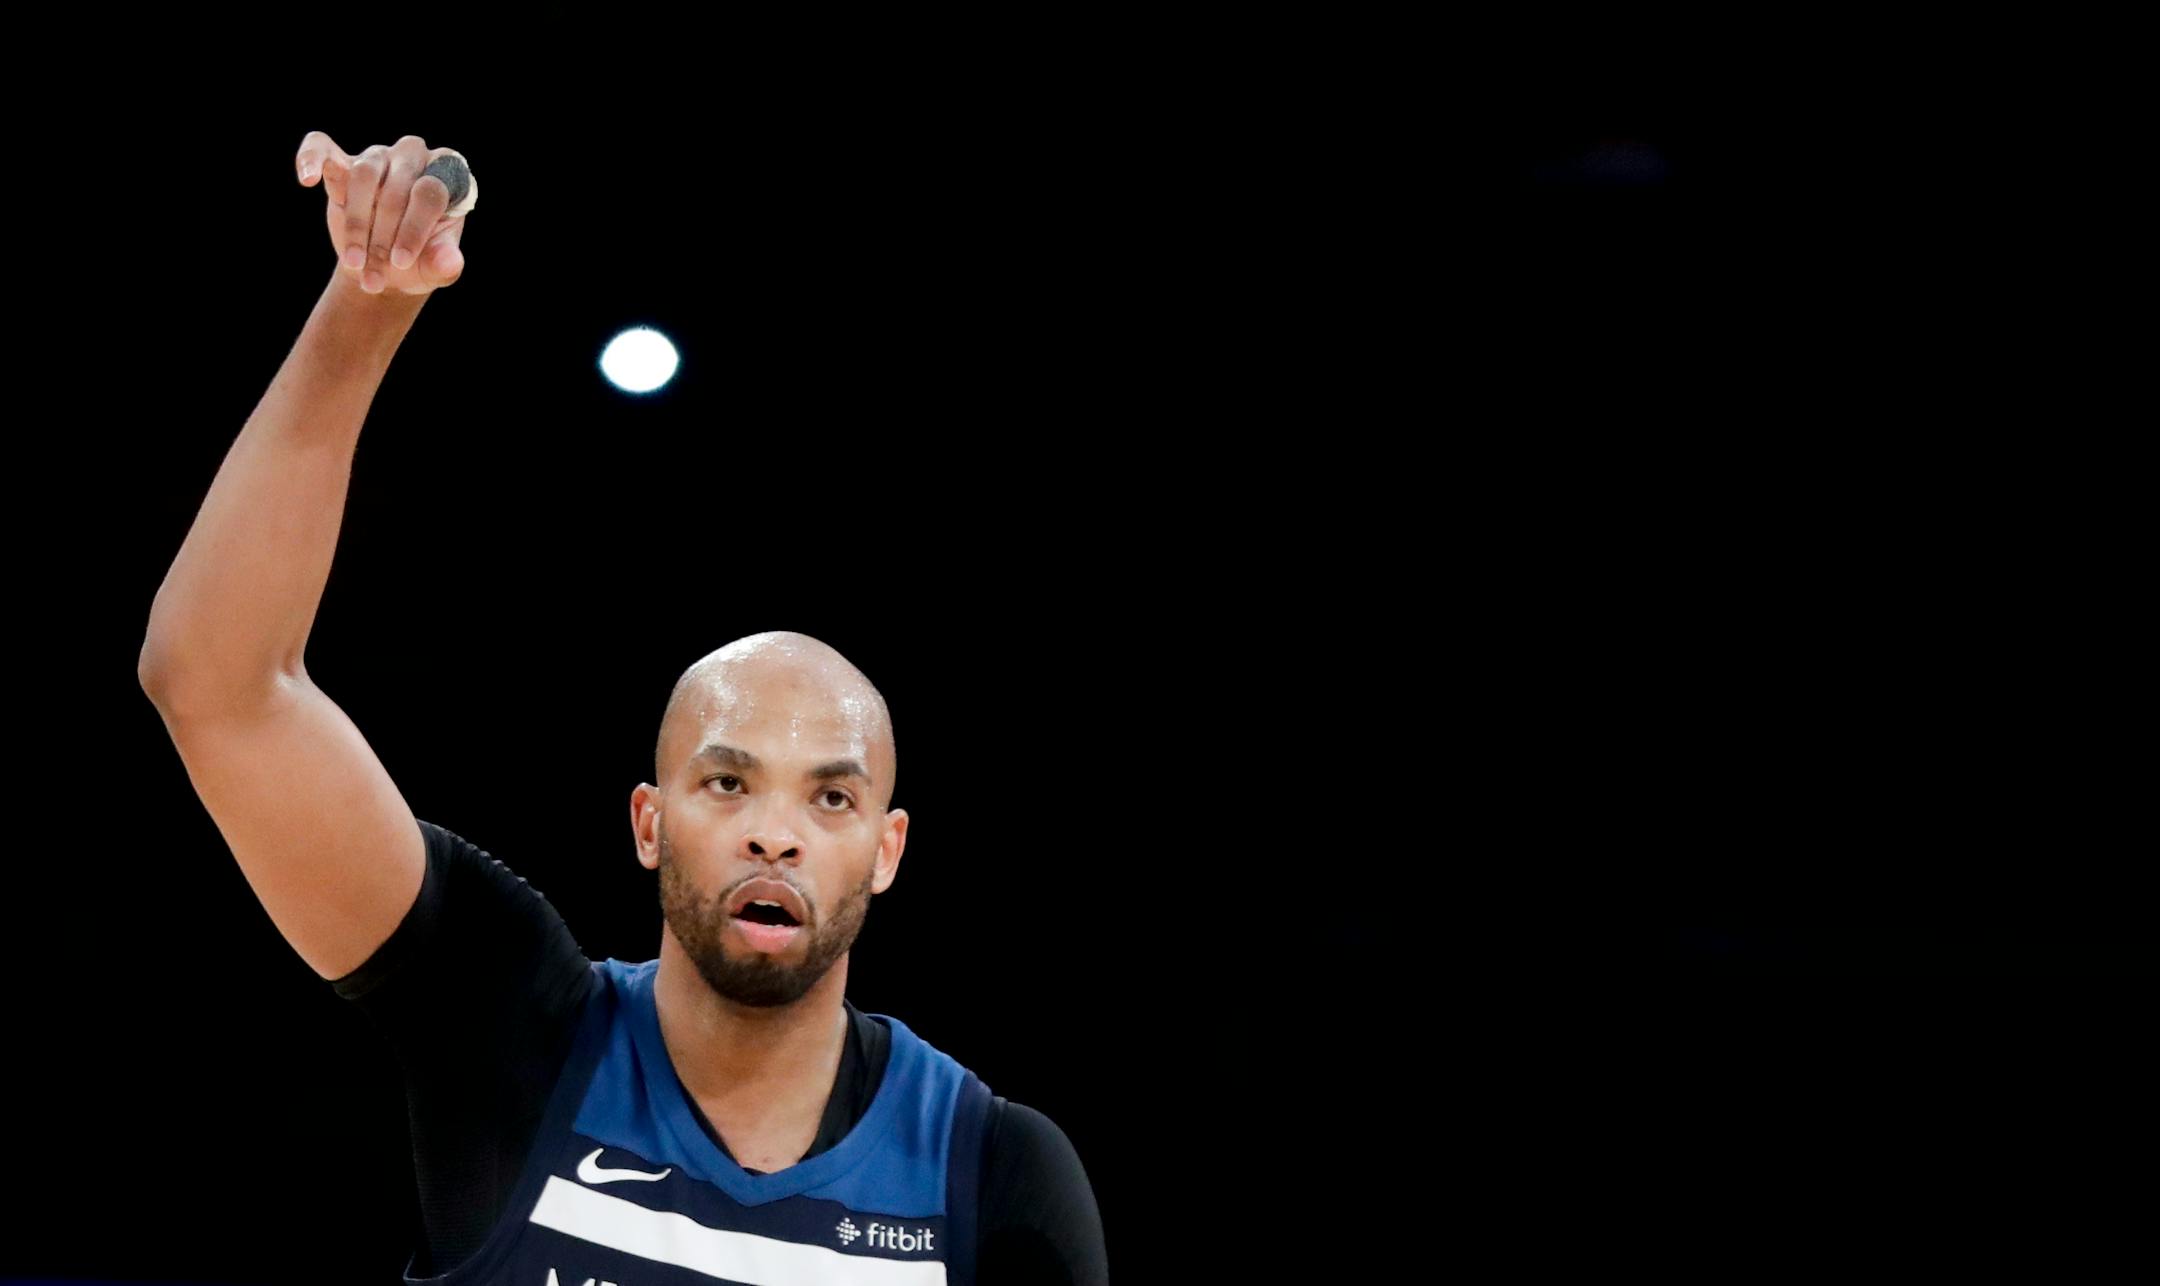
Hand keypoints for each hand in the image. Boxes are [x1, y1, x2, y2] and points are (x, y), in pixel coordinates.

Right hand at [296, 131, 469, 295]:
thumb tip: (451, 262)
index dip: (414, 228)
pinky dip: (311, 158)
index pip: (429, 193)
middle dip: (382, 237)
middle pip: (396, 188)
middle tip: (375, 276)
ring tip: (353, 262)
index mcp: (449, 177)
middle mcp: (414, 158)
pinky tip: (307, 178)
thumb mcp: (436, 268)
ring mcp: (378, 157)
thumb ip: (445, 264)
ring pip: (363, 176)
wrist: (388, 267)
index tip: (401, 262)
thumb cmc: (419, 262)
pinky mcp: (342, 163)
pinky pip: (323, 148)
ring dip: (356, 225)